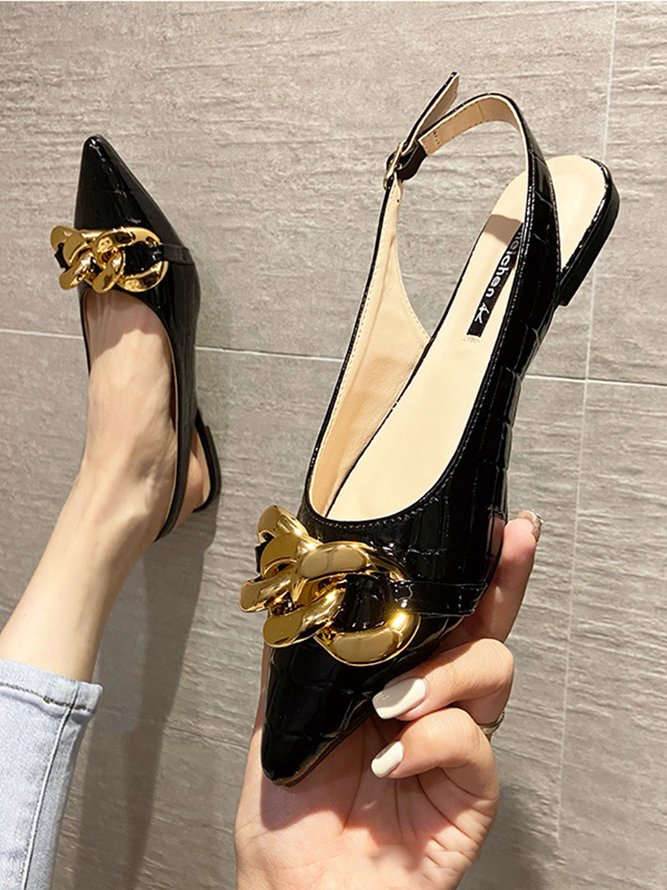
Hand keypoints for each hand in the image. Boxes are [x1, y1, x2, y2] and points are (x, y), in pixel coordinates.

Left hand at [235, 514, 539, 889]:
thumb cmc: (289, 818)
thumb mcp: (280, 720)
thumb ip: (293, 659)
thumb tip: (288, 590)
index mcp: (392, 680)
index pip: (440, 615)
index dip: (469, 569)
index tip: (489, 525)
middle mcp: (432, 704)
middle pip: (485, 629)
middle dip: (503, 580)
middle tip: (508, 544)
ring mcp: (453, 746)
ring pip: (490, 672)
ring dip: (443, 674)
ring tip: (393, 701)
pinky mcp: (468, 795)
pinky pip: (473, 745)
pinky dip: (431, 740)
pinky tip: (393, 757)